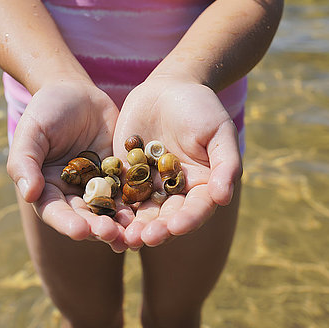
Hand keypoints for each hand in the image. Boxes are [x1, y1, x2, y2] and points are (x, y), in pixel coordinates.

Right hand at [7, 80, 132, 251]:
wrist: (77, 92)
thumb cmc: (46, 110)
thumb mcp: (31, 131)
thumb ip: (25, 162)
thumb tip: (28, 195)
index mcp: (47, 189)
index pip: (55, 212)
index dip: (67, 223)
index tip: (80, 231)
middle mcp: (72, 194)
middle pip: (85, 218)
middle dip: (97, 229)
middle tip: (111, 235)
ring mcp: (98, 188)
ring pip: (109, 212)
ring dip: (120, 225)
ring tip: (132, 234)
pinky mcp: (119, 177)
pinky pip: (130, 194)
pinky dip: (139, 206)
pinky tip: (151, 215)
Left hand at [113, 77, 241, 247]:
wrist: (167, 88)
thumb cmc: (201, 107)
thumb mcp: (219, 131)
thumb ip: (226, 164)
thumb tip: (224, 198)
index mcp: (203, 187)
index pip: (197, 209)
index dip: (187, 220)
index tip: (176, 227)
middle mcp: (175, 193)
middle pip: (167, 218)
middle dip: (157, 230)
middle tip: (144, 239)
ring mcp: (149, 187)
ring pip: (141, 214)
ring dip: (132, 228)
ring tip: (122, 239)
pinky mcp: (126, 178)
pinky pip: (118, 196)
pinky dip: (111, 210)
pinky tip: (101, 221)